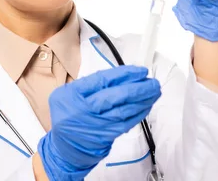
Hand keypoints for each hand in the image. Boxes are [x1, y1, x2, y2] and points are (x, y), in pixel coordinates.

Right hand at [37, 65, 160, 180]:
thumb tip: (119, 77)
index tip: (139, 71)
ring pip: (124, 110)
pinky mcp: (106, 136)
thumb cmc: (65, 115)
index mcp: (73, 94)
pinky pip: (126, 123)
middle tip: (152, 82)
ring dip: (142, 100)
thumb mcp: (66, 94)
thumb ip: (87, 85)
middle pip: (116, 96)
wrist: (62, 147)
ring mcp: (96, 124)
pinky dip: (138, 114)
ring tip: (155, 91)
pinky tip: (147, 106)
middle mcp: (85, 109)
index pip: (102, 80)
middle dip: (138, 87)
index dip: (124, 74)